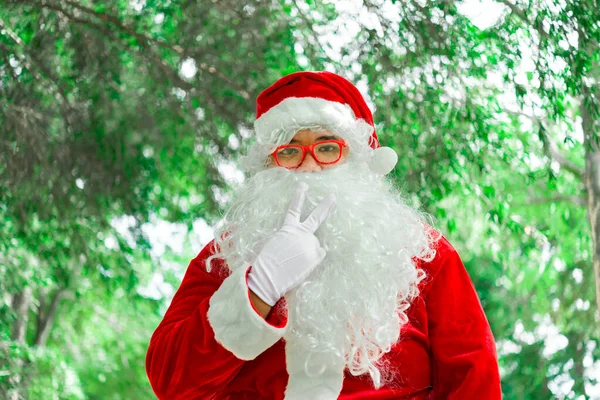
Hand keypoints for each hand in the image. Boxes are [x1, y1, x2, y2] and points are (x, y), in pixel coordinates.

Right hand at [247, 182, 335, 306]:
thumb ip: (290, 239)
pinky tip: (303, 265)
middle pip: (316, 217)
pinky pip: (318, 255)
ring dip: (308, 252)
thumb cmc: (268, 262)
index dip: (299, 196)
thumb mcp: (276, 244)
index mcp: (288, 228)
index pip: (294, 209)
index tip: (304, 185)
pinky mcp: (316, 255)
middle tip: (333, 197)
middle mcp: (301, 233)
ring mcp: (310, 243)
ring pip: (315, 245)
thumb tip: (303, 244)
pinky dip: (313, 259)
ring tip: (295, 262)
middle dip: (326, 206)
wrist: (269, 276)